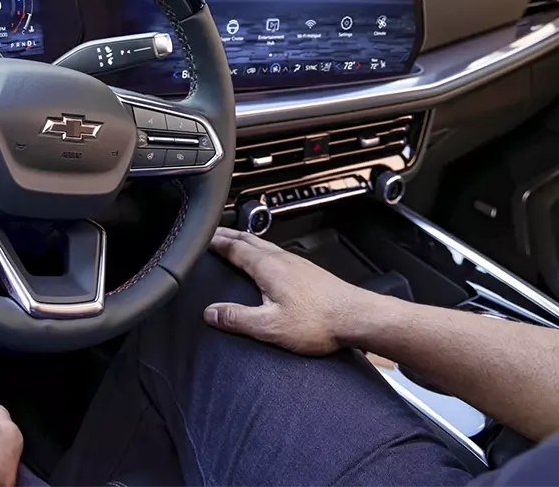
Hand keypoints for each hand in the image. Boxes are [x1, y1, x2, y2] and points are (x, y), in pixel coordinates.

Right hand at [204, 227, 379, 354]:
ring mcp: (297, 263)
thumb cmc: (320, 322)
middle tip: (212, 233)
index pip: (234, 247)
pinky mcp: (308, 271)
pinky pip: (276, 252)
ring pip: (263, 244)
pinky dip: (261, 250)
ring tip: (233, 242)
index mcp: (268, 267)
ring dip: (244, 240)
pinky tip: (265, 261)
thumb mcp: (271, 326)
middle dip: (227, 235)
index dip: (215, 242)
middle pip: (248, 239)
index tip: (200, 239)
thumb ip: (238, 319)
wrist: (358, 318)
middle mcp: (282, 259)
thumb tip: (211, 313)